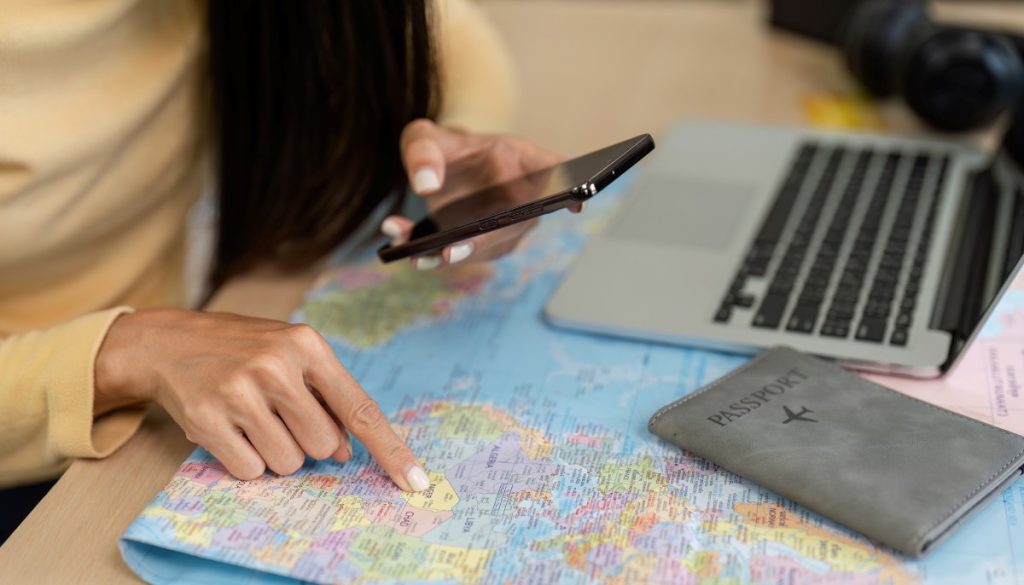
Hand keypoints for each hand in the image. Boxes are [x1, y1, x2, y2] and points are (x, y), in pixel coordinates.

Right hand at [94, 309, 428, 490]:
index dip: (389, 449)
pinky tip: (230, 429)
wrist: (169, 341)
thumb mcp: (292, 358)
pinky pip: (249, 469)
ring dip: (275, 453)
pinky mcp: (207, 416)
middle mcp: (277, 364)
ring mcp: (240, 390)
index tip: (414, 480)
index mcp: (308, 346)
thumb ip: (325, 399)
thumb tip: (347, 451)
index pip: (360, 408)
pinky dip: (245, 460)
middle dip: (306, 442)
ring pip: (288, 461)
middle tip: (278, 415)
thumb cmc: (244, 351)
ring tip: (252, 419)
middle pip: (322, 445)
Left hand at [382, 119, 577, 269]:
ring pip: (489, 248)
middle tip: (449, 251)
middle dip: (484, 241)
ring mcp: (508, 226)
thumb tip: (425, 184)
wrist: (437, 171)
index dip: (569, 187)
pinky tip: (404, 247)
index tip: (576, 203)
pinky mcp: (485, 246)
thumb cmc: (443, 150)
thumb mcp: (425, 137)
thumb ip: (422, 151)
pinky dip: (431, 255)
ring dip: (451, 255)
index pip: (554, 170)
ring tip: (413, 252)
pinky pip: (464, 255)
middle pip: (517, 222)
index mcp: (520, 159)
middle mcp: (523, 197)